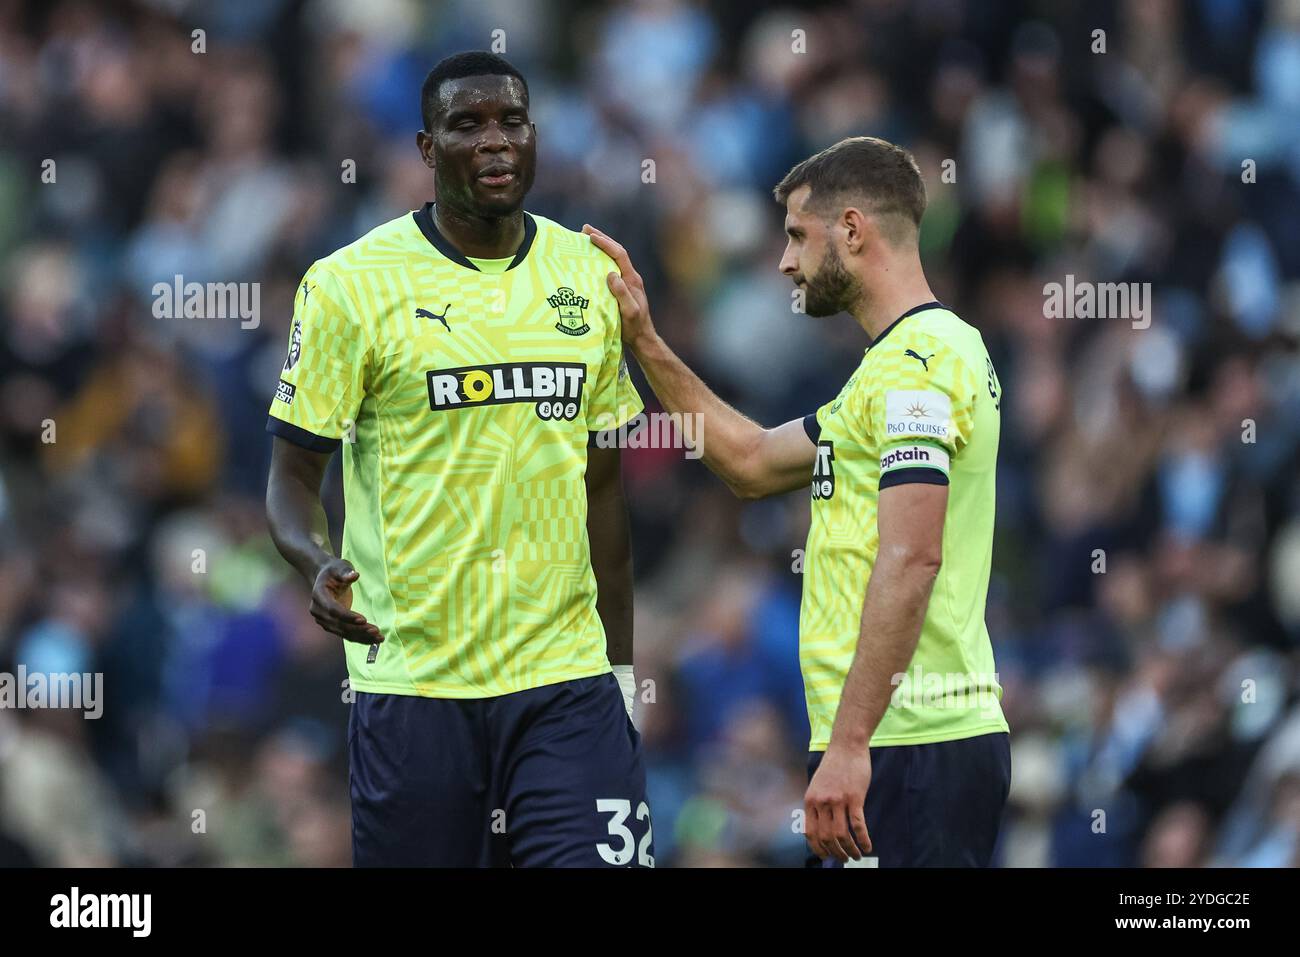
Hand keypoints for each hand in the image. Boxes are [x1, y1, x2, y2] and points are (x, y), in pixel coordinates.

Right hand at [311, 558, 382, 644]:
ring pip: (344, 632)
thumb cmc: (333, 570)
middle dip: (358, 629)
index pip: (333, 610)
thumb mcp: (339, 566)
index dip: (347, 616)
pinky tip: (374, 640)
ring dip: (362, 637)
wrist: (324, 578)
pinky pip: (346, 634)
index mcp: (318, 595)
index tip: (364, 620)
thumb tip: (354, 575)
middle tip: (376, 631)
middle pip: (339, 624)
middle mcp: (318, 611)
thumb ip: (345, 572)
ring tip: (379, 638)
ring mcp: (324, 621)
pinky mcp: (332, 626)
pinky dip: (360, 638)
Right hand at [582, 224, 655, 351]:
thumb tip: (610, 274)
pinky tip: (591, 260)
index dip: (606, 244)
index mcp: (632, 280)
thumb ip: (622, 293)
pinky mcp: (621, 289)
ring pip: (613, 259)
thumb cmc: (635, 327)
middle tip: (585, 229)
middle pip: (617, 252)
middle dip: (602, 239)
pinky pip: (610, 268)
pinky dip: (600, 260)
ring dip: (602, 247)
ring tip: (586, 238)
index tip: (591, 236)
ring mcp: (627, 283)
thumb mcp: (629, 311)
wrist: (642, 338)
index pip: (619, 255)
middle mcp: (630, 278)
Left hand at [804, 743, 872, 862]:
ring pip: (841, 835)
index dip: (818, 849)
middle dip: (836, 853)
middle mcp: (821, 802)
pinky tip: (867, 847)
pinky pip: (858, 826)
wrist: (847, 745)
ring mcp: (838, 800)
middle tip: (844, 859)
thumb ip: (817, 803)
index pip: (810, 833)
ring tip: (856, 856)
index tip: (826, 856)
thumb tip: (820, 825)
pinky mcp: (854, 798)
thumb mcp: (818, 784)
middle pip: (826, 837)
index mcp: (810, 800)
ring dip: (849, 850)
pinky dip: (863, 840)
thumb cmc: (835, 765)